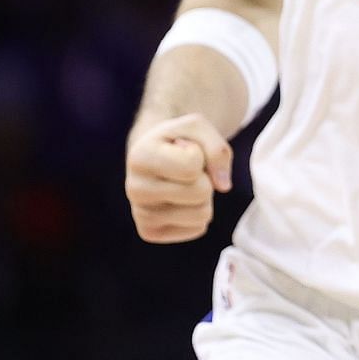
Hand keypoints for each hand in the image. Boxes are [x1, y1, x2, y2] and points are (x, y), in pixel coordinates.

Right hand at [125, 113, 232, 242]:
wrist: (156, 156)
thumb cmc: (179, 139)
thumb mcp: (198, 127)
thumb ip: (217, 149)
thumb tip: (224, 187)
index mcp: (140, 157)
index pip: (192, 166)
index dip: (200, 155)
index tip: (184, 150)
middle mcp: (134, 189)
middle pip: (200, 193)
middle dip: (206, 179)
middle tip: (189, 171)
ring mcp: (140, 215)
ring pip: (202, 215)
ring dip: (204, 198)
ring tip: (184, 185)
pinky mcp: (150, 233)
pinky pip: (198, 229)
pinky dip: (197, 214)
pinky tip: (180, 201)